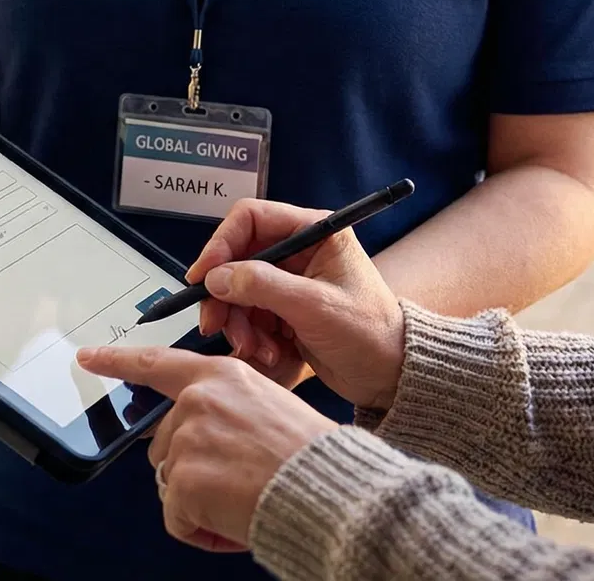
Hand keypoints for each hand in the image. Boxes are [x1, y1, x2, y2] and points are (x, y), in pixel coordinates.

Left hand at [77, 346, 336, 550]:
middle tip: (240, 480)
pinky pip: (177, 519)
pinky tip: (234, 521)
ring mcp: (187, 439)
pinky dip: (201, 531)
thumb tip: (195, 435)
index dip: (118, 361)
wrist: (330, 490)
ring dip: (200, 502)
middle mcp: (198, 400)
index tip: (87, 357)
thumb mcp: (269, 407)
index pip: (157, 364)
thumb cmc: (312, 456)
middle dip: (191, 472)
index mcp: (222, 376)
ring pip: (171, 484)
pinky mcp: (183, 480)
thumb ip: (225, 410)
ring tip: (245, 497)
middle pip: (164, 446)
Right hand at [190, 199, 407, 411]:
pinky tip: (269, 354)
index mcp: (315, 232)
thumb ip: (262, 286)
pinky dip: (249, 335)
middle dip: (224, 295)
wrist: (390, 376)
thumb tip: (216, 276)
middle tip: (215, 324)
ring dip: (237, 322)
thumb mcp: (315, 306)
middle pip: (237, 258)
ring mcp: (289, 281)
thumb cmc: (370, 334)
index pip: (251, 218)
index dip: (221, 243)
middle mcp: (299, 250)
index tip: (203, 276)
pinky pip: (248, 315)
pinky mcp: (284, 308)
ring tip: (254, 349)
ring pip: (237, 290)